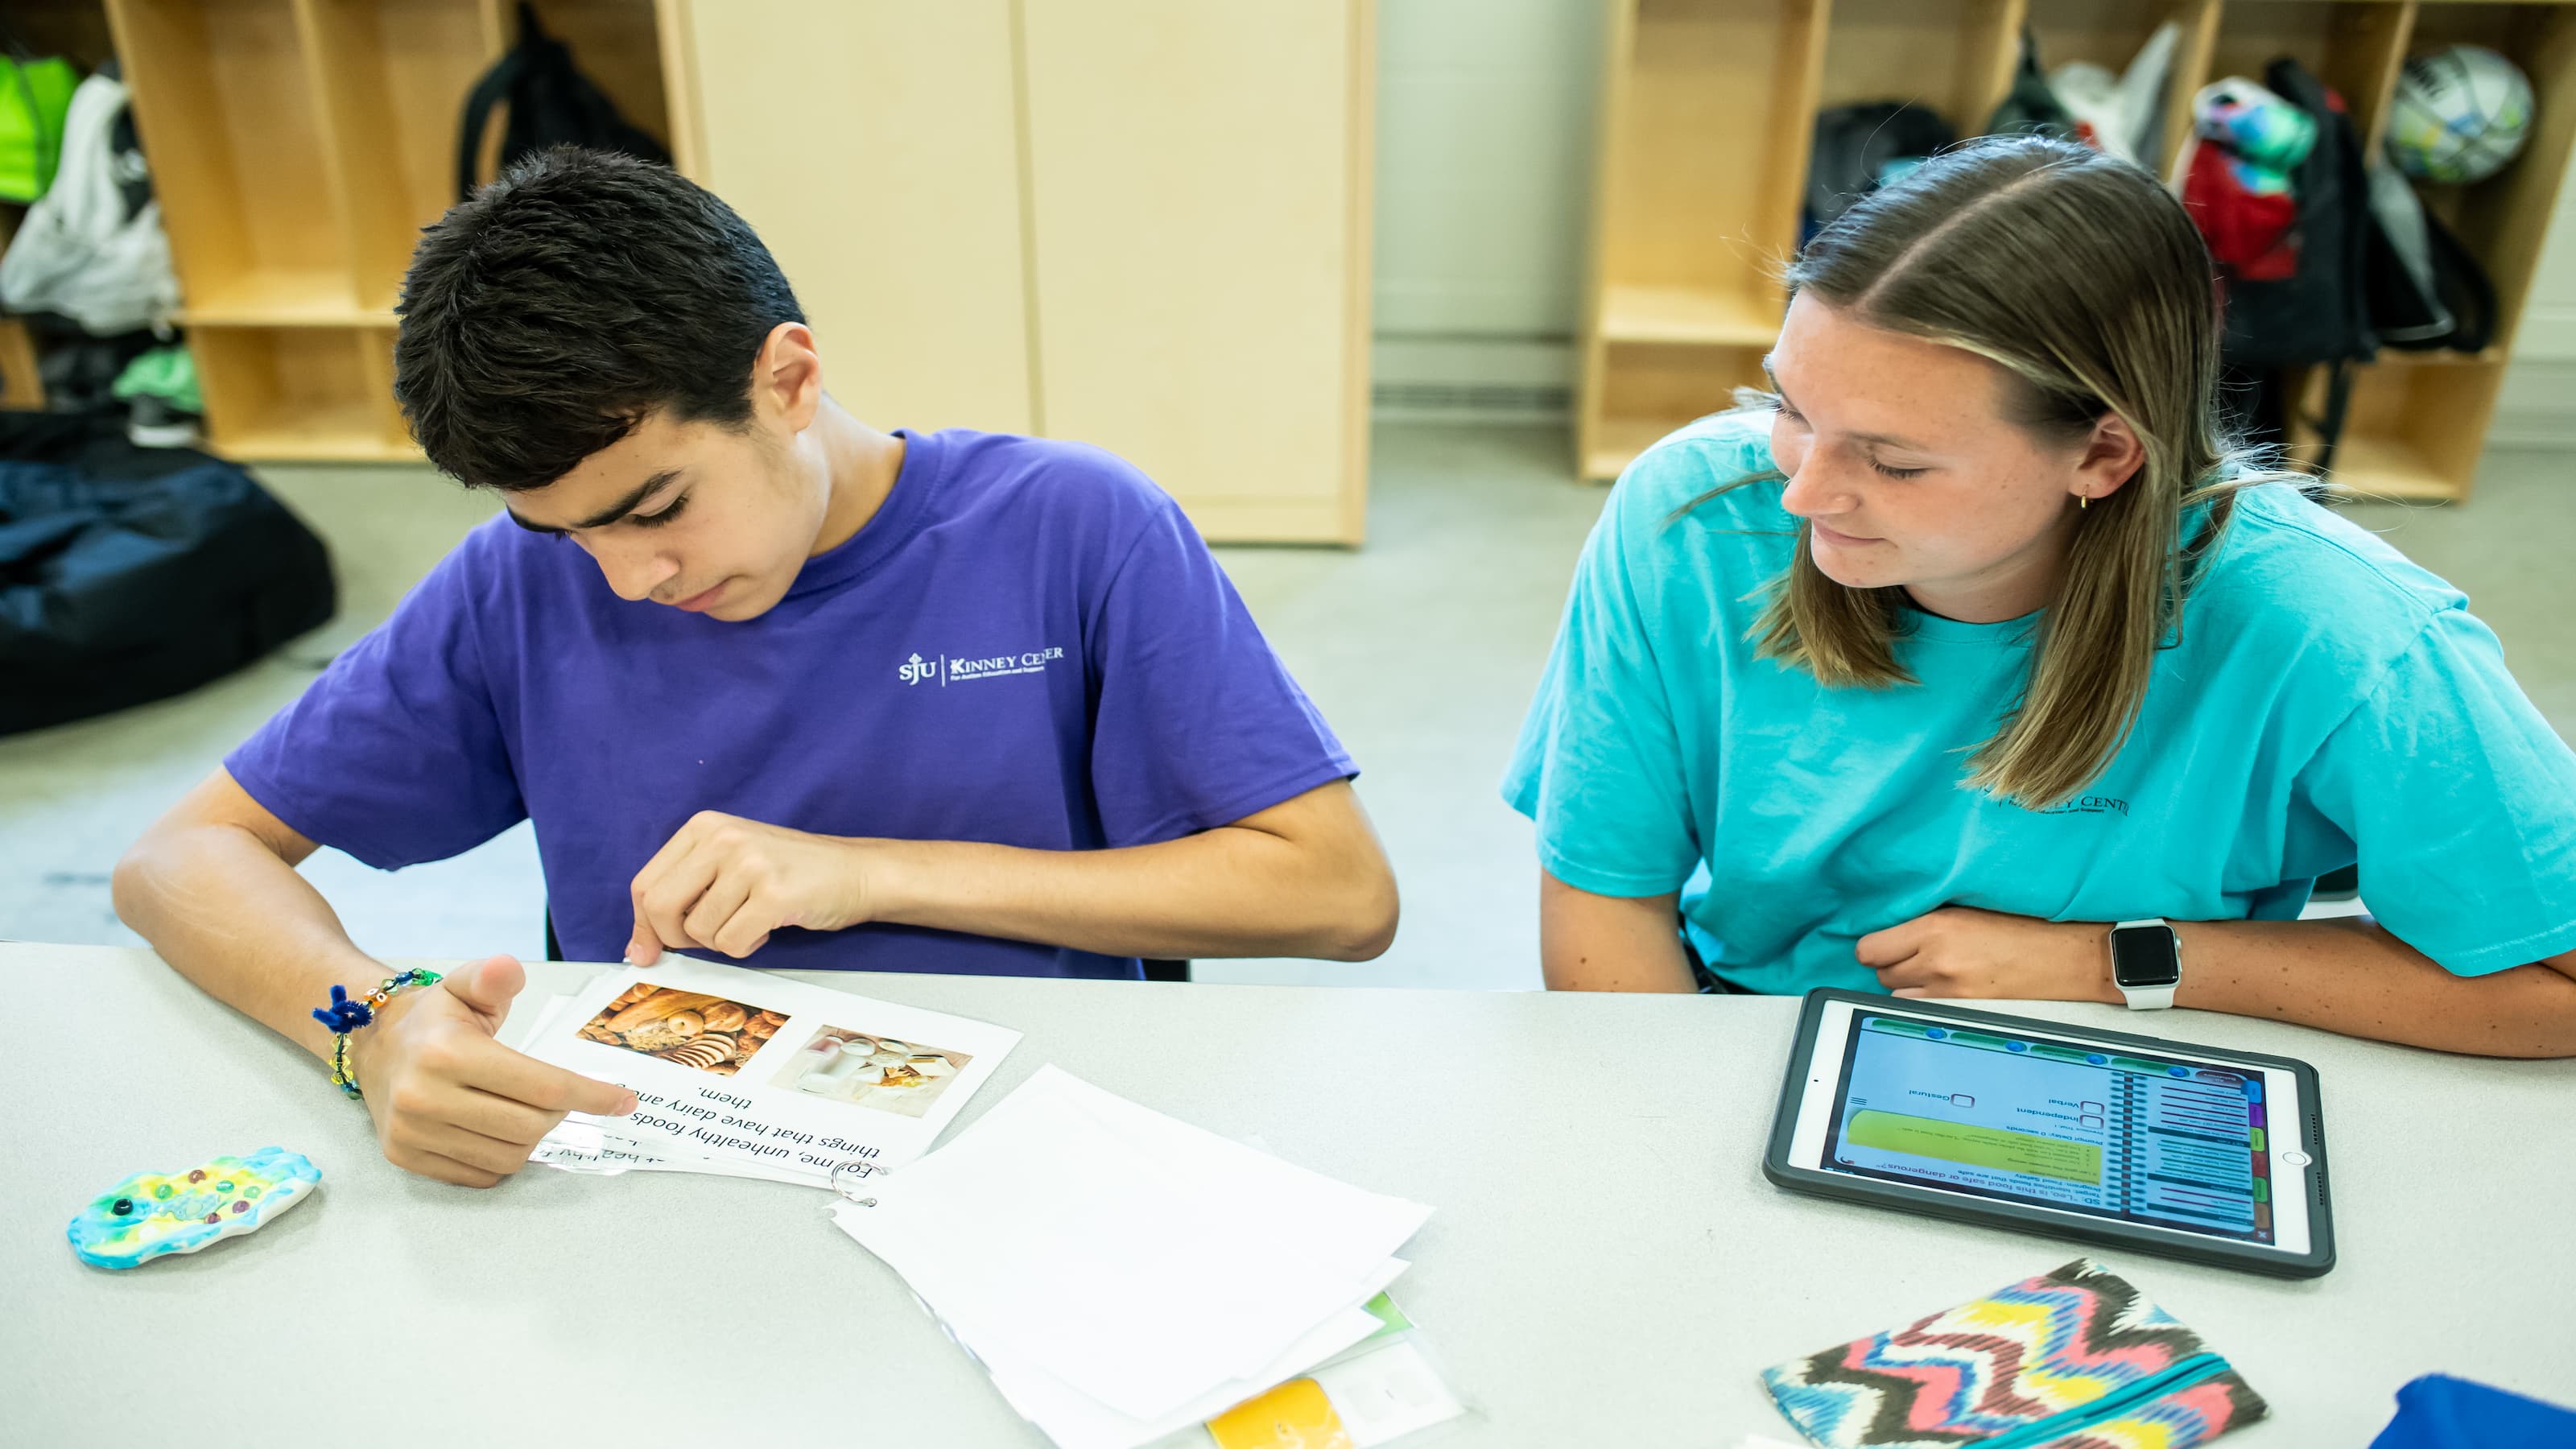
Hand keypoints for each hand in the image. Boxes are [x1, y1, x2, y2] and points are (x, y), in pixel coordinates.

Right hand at [351, 954, 638, 1186]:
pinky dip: (502, 1158)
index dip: (591, 1095)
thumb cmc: (436, 1019)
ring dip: (530, 1138)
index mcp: (447, 1052)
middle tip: (556, 1097)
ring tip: (522, 1109)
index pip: (541, 1086)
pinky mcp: (405, 1158)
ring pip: (507, 1157)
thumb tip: (509, 968)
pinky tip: (496, 1130)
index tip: (625, 1101)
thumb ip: (493, 977)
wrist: (375, 1047)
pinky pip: (480, 1176)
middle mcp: (424, 1097)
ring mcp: (412, 1133)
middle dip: (557, 1114)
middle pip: (529, 1127)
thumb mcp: (463, 985)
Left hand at [628, 812, 872, 961]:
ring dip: (722, 941)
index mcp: (704, 826)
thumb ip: (684, 893)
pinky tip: (769, 926)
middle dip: (676, 937)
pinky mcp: (774, 894)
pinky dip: (747, 947)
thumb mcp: (729, 864)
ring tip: (752, 920)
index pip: (645, 884)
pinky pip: (732, 943)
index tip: (649, 949)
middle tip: (706, 938)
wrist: (856, 871)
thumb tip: (639, 947)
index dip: (643, 925)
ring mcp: (749, 864)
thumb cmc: (790, 873)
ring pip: (699, 931)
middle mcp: (723, 838)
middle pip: (660, 907)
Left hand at [1856, 906, 2118, 1003]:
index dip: (1874, 947)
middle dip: (1891, 963)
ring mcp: (1947, 990)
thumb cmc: (2021, 925)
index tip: (1884, 942)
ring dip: (1905, 982)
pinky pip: (1919, 1007)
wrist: (2064, 957)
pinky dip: (1922, 998)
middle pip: (1881, 972)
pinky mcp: (1961, 1008)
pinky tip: (1942, 986)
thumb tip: (1892, 928)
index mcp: (1934, 928)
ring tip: (1930, 970)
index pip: (1870, 948)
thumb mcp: (1967, 909)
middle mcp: (1935, 961)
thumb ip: (1927, 920)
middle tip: (1913, 953)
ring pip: (1896, 992)